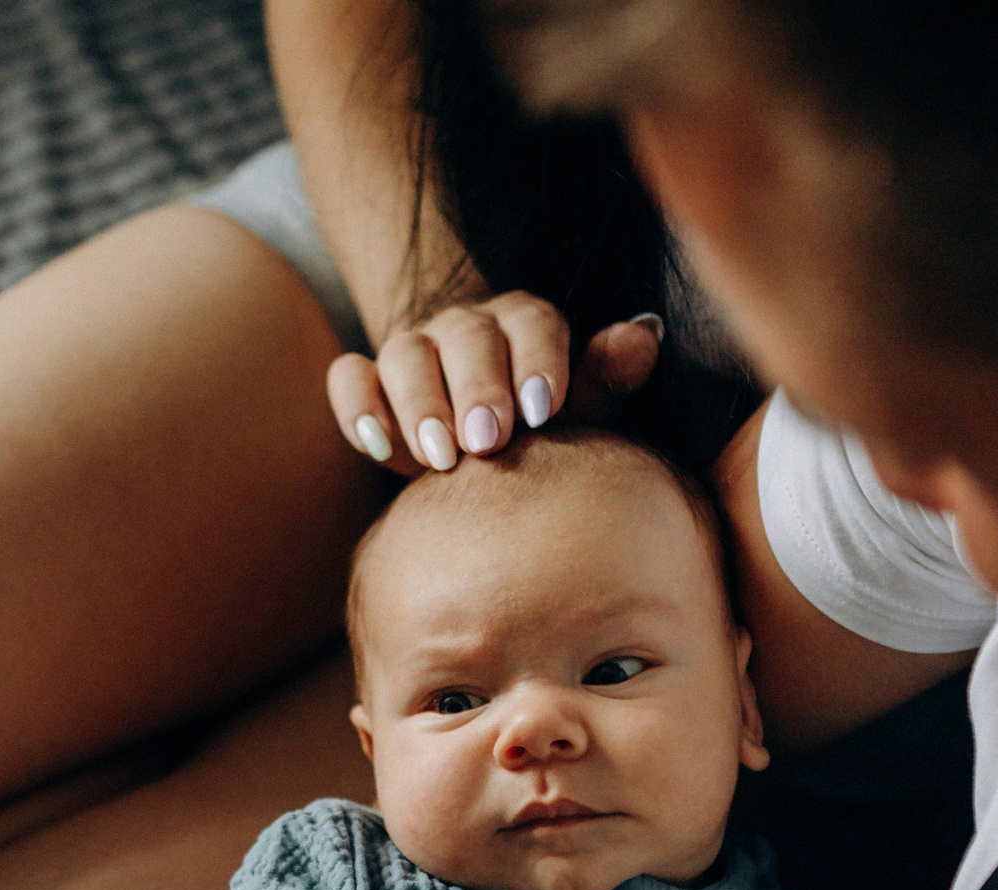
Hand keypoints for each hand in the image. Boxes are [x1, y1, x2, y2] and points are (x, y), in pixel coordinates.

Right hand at [326, 292, 663, 473]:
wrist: (488, 459)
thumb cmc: (546, 433)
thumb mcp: (585, 411)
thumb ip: (607, 376)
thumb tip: (646, 330)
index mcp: (526, 322)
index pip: (533, 322)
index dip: (537, 360)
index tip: (544, 410)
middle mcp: (468, 327)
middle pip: (466, 337)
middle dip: (477, 388)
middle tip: (488, 441)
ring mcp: (414, 349)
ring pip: (406, 353)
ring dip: (421, 404)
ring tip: (442, 458)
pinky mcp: (369, 382)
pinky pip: (350, 379)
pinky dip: (357, 407)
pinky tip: (376, 446)